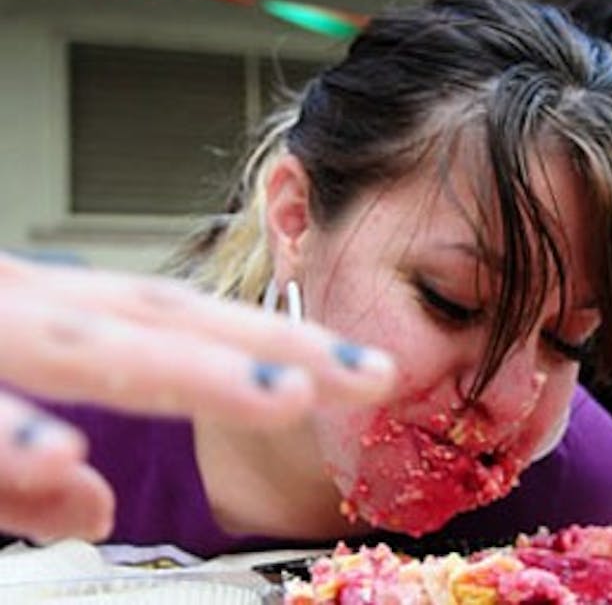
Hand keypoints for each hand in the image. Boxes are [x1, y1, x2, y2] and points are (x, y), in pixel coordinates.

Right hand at [0, 253, 396, 542]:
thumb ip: (26, 475)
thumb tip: (94, 506)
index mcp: (51, 317)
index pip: (181, 321)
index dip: (276, 340)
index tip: (362, 368)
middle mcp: (26, 306)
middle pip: (168, 321)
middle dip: (278, 346)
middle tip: (374, 372)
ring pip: (88, 349)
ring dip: (190, 371)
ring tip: (288, 395)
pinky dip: (10, 434)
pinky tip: (63, 453)